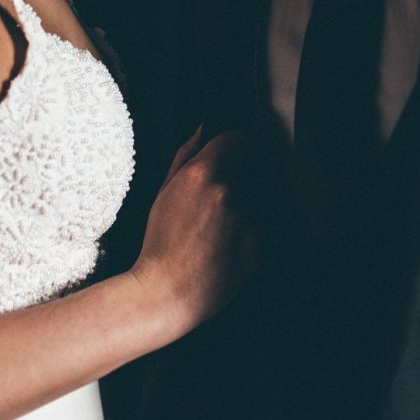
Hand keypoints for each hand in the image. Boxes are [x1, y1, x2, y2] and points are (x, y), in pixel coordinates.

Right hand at [131, 126, 257, 336]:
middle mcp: (227, 191)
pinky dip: (247, 236)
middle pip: (247, 172)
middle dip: (236, 182)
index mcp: (201, 173)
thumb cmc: (160, 243)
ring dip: (242, 210)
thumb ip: (185, 154)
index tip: (232, 154)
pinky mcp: (259, 245)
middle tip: (212, 208)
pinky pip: (259, 229)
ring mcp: (246, 219)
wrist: (168, 291)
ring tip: (215, 234)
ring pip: (254, 202)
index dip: (234, 146)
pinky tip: (224, 250)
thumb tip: (203, 128)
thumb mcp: (163, 192)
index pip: (237, 139)